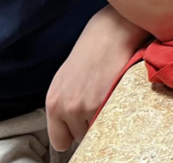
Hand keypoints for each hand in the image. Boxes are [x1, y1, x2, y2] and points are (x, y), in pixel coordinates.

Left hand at [46, 6, 146, 151]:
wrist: (111, 31)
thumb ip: (65, 103)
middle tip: (100, 104)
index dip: (74, 133)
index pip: (60, 141)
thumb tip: (71, 123)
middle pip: (80, 137)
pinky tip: (118, 95)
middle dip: (90, 124)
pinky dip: (117, 112)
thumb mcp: (67, 78)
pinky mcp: (104, 103)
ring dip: (105, 118)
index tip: (83, 125)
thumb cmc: (92, 51)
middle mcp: (65, 107)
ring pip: (97, 131)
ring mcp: (85, 107)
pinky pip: (111, 122)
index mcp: (53, 102)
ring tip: (110, 97)